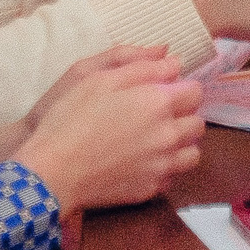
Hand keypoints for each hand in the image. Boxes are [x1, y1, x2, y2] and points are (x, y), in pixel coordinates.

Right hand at [10, 45, 202, 210]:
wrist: (52, 172)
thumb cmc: (70, 118)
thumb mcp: (99, 78)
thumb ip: (143, 65)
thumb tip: (174, 60)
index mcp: (158, 102)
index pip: (195, 91)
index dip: (179, 87)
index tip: (161, 91)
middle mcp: (169, 134)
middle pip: (197, 122)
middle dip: (183, 115)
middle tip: (157, 116)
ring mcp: (162, 165)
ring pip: (193, 153)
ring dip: (181, 144)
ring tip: (157, 140)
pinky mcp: (151, 189)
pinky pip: (173, 176)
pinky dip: (165, 168)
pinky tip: (144, 162)